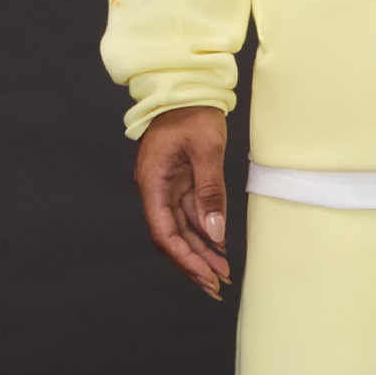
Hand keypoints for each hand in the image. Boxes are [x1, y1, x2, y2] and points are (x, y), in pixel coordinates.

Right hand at [135, 106, 231, 299]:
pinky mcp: (180, 182)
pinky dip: (205, 232)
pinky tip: (219, 248)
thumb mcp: (206, 151)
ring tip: (223, 274)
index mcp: (153, 184)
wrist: (187, 88)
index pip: (164, 233)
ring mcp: (167, 187)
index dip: (184, 258)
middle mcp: (155, 190)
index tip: (205, 277)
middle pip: (171, 236)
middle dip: (193, 263)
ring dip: (201, 251)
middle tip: (216, 287)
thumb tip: (214, 233)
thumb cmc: (193, 114)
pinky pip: (190, 214)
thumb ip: (210, 192)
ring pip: (182, 229)